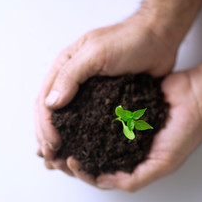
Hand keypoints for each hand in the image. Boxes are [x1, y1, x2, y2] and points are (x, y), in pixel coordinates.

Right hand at [35, 14, 179, 173]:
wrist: (157, 39)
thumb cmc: (128, 41)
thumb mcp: (95, 53)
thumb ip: (70, 76)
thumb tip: (50, 104)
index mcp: (63, 69)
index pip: (43, 102)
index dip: (44, 127)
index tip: (53, 145)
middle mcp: (70, 83)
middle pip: (49, 115)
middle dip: (47, 138)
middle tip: (51, 159)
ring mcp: (86, 94)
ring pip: (65, 122)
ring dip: (59, 141)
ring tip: (58, 162)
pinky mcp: (103, 102)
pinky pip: (86, 123)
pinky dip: (79, 138)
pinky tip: (79, 150)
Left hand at [69, 43, 201, 191]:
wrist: (196, 98)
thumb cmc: (184, 133)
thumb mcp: (162, 163)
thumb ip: (136, 178)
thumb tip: (106, 181)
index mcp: (130, 162)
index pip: (100, 173)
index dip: (83, 172)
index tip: (71, 162)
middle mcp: (122, 145)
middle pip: (90, 155)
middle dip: (71, 156)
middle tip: (55, 153)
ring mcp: (119, 125)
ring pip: (89, 134)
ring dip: (73, 137)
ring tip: (59, 135)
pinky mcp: (118, 106)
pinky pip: (96, 113)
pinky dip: (84, 116)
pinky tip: (72, 114)